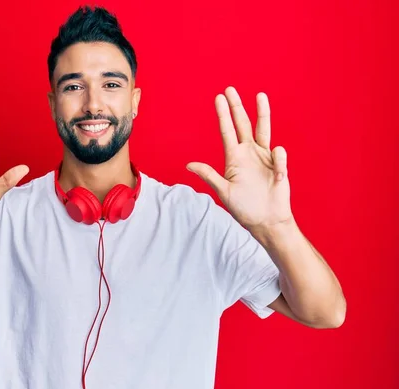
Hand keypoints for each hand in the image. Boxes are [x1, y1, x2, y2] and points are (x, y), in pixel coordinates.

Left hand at [187, 87, 292, 231]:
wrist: (266, 221)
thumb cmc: (244, 208)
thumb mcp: (223, 191)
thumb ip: (209, 175)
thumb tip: (188, 164)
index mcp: (234, 158)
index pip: (227, 132)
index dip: (223, 115)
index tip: (218, 98)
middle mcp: (249, 153)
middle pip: (243, 124)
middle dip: (237, 107)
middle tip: (230, 89)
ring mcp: (265, 158)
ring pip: (263, 130)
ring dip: (262, 113)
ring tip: (260, 95)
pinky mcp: (279, 166)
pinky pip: (279, 156)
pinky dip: (278, 162)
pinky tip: (277, 176)